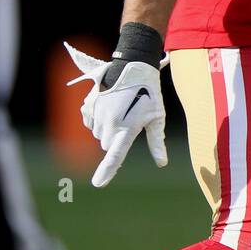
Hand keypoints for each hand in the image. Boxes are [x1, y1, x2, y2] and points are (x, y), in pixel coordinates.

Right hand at [64, 41, 168, 187]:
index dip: (107, 170)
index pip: (115, 155)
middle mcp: (108, 124)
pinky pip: (90, 122)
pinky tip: (110, 106)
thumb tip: (162, 163)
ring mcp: (96, 114)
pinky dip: (98, 119)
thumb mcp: (157, 117)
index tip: (98, 184)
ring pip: (99, 134)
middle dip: (117, 139)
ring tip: (122, 110)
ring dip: (107, 128)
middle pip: (108, 145)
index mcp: (127, 128)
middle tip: (130, 120)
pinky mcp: (88, 106)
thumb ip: (156, 141)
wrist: (132, 65)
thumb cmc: (150, 92)